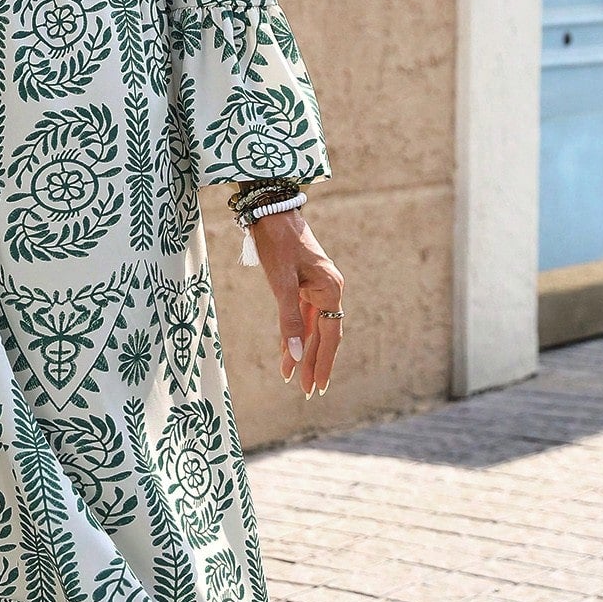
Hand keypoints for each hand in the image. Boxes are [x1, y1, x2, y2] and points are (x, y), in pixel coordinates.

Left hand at [249, 208, 343, 398]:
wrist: (272, 210)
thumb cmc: (278, 243)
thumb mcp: (281, 283)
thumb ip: (289, 320)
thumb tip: (296, 354)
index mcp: (330, 289)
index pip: (330, 336)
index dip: (323, 363)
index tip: (318, 387)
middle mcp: (329, 289)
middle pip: (324, 335)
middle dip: (314, 363)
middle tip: (308, 391)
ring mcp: (318, 286)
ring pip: (313, 326)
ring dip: (303, 351)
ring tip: (294, 377)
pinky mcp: (305, 282)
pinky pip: (303, 315)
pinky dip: (295, 333)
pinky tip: (288, 350)